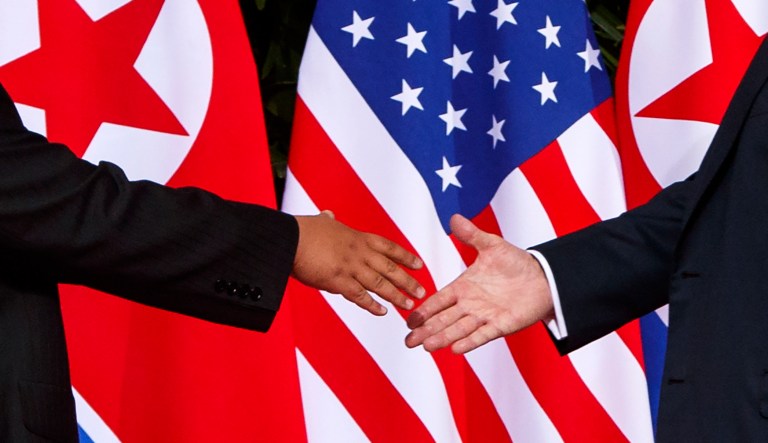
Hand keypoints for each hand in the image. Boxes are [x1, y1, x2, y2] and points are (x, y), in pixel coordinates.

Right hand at [293, 211, 424, 315]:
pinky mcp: (338, 281)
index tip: (419, 265)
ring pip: (380, 284)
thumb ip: (329, 221)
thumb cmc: (301, 230)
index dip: (405, 256)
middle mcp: (359, 252)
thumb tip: (329, 215)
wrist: (288, 240)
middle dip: (408, 281)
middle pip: (390, 268)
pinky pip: (360, 296)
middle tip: (422, 291)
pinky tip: (383, 312)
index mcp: (357, 237)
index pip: (388, 247)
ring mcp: (350, 267)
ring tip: (410, 306)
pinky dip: (373, 305)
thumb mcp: (321, 222)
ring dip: (397, 296)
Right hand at [405, 214, 553, 352]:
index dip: (424, 310)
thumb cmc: (516, 263)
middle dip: (426, 330)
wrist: (543, 277)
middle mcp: (470, 305)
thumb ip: (472, 235)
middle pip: (443, 319)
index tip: (409, 320)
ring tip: (426, 346)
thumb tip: (454, 218)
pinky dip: (470, 342)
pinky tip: (456, 349)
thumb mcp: (492, 245)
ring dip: (443, 338)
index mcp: (464, 287)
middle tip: (408, 342)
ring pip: (459, 329)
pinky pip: (483, 335)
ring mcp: (485, 316)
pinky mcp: (501, 325)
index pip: (438, 301)